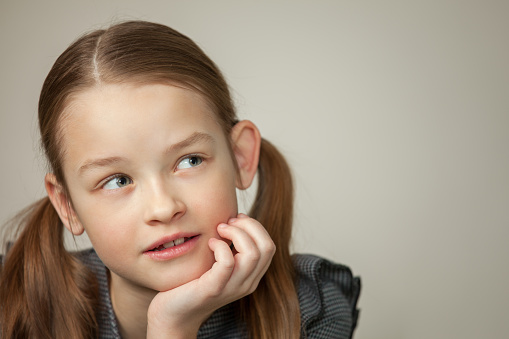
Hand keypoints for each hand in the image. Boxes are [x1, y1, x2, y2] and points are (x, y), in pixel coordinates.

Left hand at [146, 214, 275, 338]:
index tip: (235, 219)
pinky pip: (227, 262)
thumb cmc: (193, 283)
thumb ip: (229, 249)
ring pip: (253, 254)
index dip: (255, 227)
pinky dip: (220, 246)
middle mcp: (247, 283)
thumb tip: (232, 220)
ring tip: (219, 229)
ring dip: (236, 233)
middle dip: (250, 226)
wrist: (174, 314)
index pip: (269, 246)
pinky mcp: (214, 288)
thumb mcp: (217, 265)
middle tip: (228, 222)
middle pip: (267, 247)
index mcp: (251, 276)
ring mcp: (232, 287)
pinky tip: (209, 242)